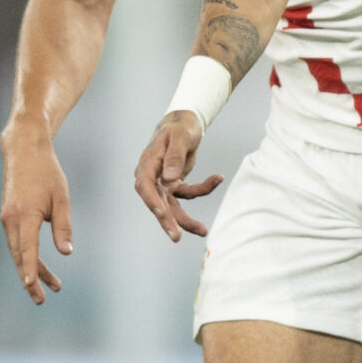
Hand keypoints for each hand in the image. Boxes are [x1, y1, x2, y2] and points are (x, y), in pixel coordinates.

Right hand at [0, 123, 73, 304]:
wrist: (23, 150)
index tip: (31, 286)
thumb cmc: (46, 172)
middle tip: (43, 300)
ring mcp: (6, 219)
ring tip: (52, 286)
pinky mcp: (7, 217)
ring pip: (18, 252)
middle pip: (20, 257)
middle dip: (31, 279)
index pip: (28, 248)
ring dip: (32, 269)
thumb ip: (63, 227)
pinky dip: (27, 256)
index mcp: (25, 215)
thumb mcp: (61, 198)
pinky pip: (16, 242)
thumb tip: (67, 253)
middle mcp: (10, 220)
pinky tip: (39, 266)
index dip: (31, 269)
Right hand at [133, 111, 222, 240]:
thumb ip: (174, 156)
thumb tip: (170, 178)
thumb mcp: (180, 136)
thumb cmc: (179, 128)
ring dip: (187, 220)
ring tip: (203, 231)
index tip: (160, 213)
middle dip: (167, 220)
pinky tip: (217, 178)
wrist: (184, 125)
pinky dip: (204, 188)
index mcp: (148, 163)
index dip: (150, 201)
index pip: (144, 186)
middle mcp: (153, 177)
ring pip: (173, 207)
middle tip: (176, 237)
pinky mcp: (175, 185)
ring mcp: (163, 183)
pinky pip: (189, 193)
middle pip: (157, 203)